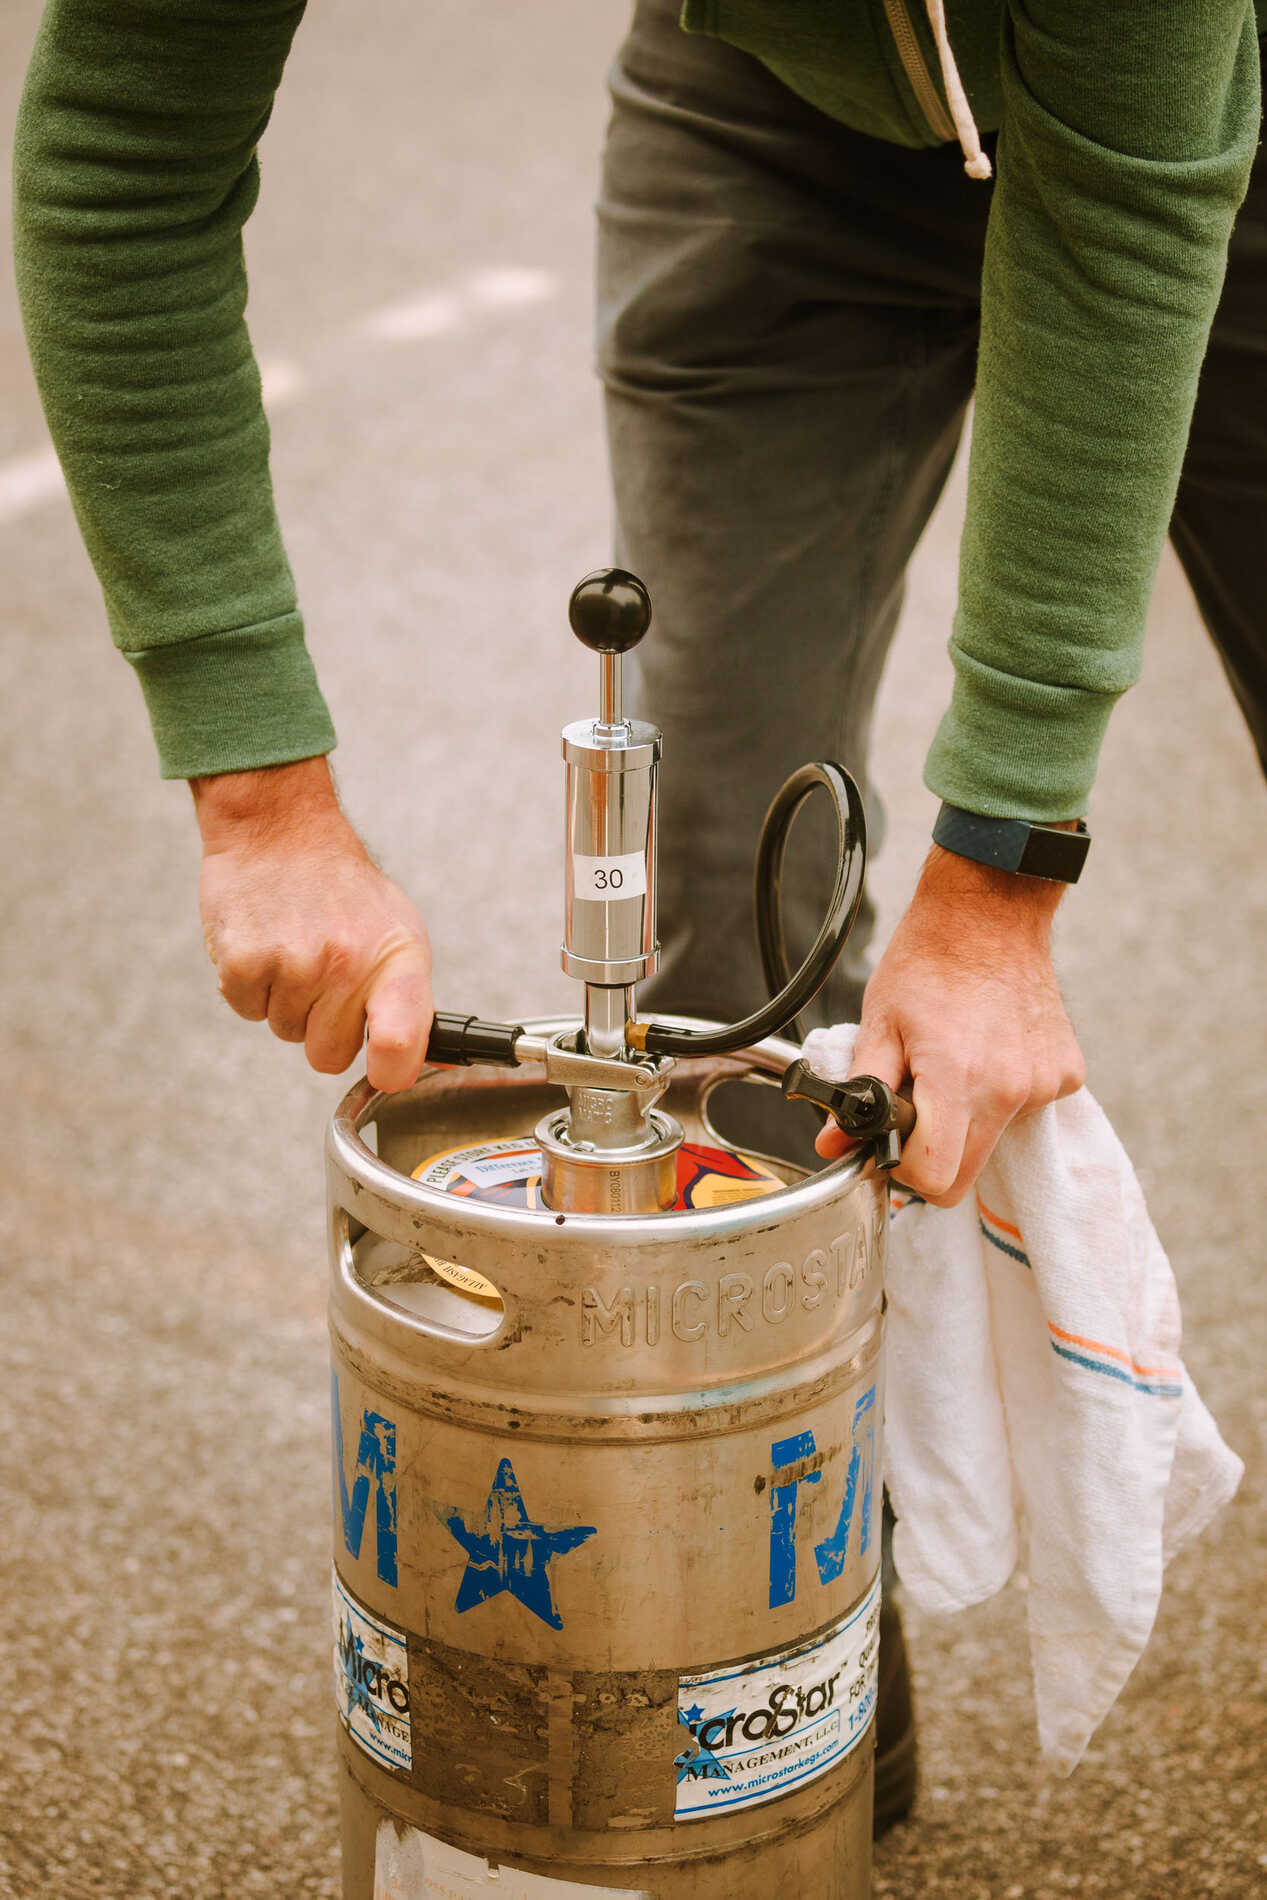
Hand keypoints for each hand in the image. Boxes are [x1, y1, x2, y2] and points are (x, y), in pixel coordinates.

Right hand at [191, 757, 433, 1090]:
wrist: (280, 830)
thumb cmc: (341, 890)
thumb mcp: (397, 933)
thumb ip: (406, 999)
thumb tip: (407, 1062)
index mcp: (397, 959)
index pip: (402, 1044)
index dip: (390, 1070)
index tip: (382, 1067)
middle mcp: (348, 964)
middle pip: (329, 1055)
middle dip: (323, 1026)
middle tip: (322, 974)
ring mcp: (295, 965)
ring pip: (285, 1033)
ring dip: (286, 1001)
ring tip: (294, 948)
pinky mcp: (244, 962)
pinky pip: (248, 1011)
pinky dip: (251, 987)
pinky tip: (265, 945)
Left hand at [815, 844, 1084, 1204]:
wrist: (990, 911)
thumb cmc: (928, 960)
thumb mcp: (879, 1023)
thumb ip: (860, 1091)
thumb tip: (834, 1144)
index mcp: (958, 1078)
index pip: (935, 1178)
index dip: (903, 1172)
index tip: (891, 1145)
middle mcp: (1009, 1088)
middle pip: (967, 1175)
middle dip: (932, 1158)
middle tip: (914, 1113)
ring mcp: (1044, 1083)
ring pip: (996, 1142)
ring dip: (968, 1124)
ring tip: (952, 1067)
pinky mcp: (1066, 1073)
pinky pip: (1026, 1110)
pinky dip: (1002, 1096)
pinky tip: (988, 1052)